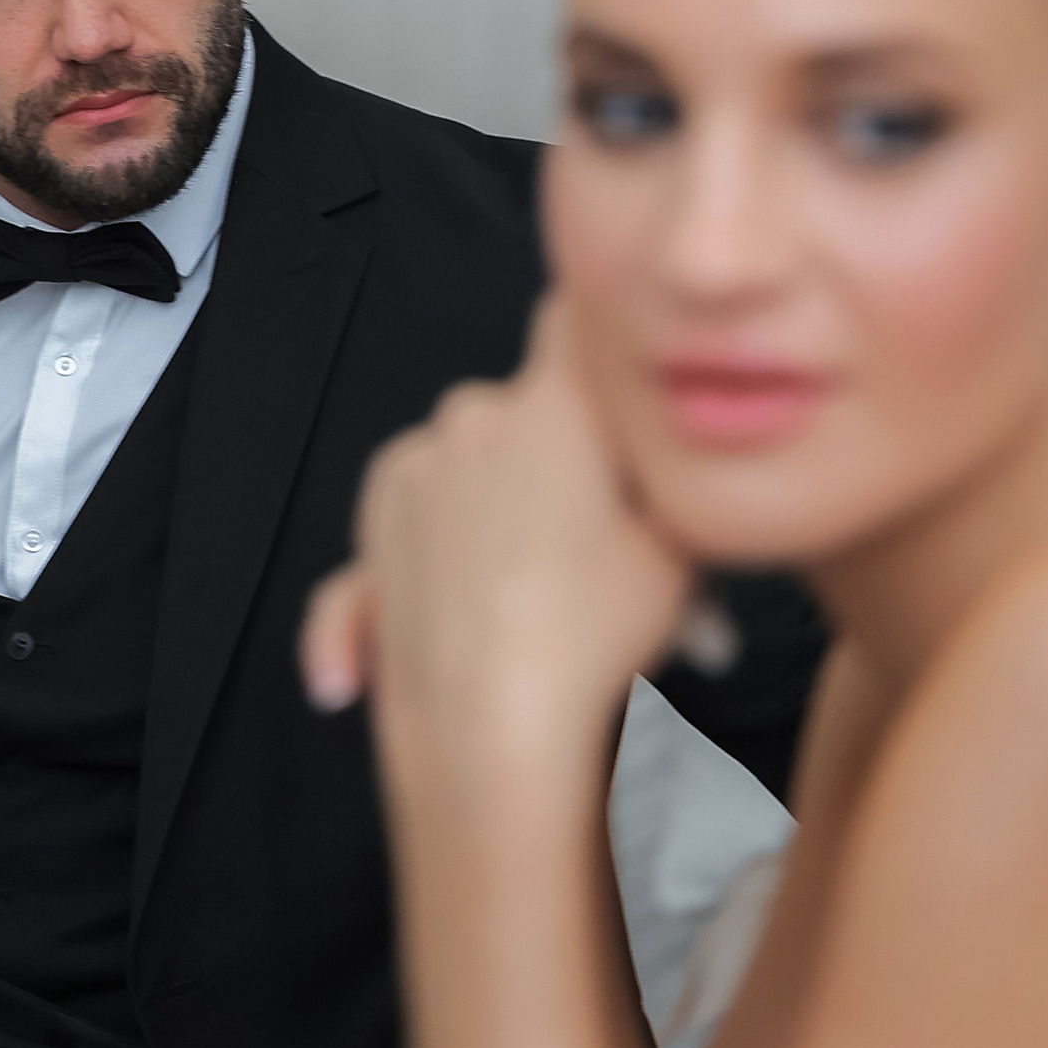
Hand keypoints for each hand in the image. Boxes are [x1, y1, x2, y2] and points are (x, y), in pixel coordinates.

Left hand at [301, 300, 691, 810]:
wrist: (493, 727)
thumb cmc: (601, 631)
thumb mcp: (680, 545)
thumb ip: (670, 473)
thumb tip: (660, 447)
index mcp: (549, 403)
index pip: (576, 319)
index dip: (599, 337)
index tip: (623, 373)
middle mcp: (467, 418)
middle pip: (527, 416)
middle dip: (566, 468)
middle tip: (617, 555)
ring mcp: (407, 479)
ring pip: (465, 476)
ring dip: (498, 519)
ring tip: (555, 611)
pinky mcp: (367, 545)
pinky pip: (394, 556)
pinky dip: (405, 591)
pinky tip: (389, 664)